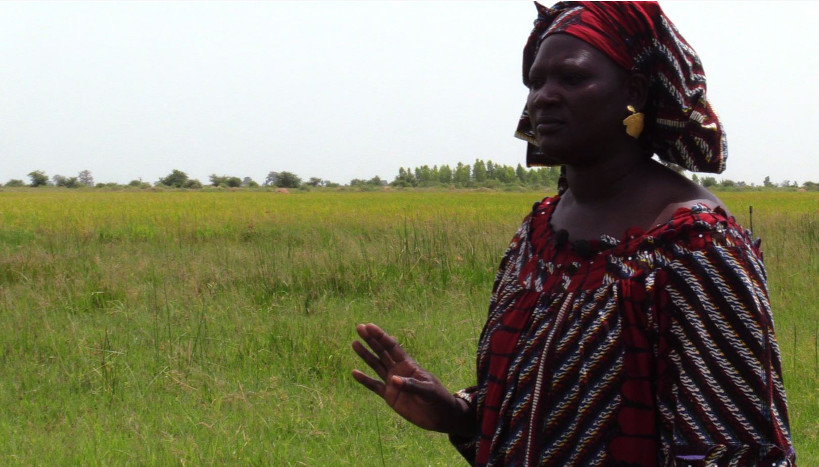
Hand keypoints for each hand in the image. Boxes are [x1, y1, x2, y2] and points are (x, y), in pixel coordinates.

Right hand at [351, 323, 472, 436]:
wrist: (440, 416)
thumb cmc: (438, 399)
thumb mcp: (428, 391)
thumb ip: (412, 385)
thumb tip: (393, 379)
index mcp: (409, 365)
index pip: (393, 347)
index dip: (381, 337)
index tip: (370, 326)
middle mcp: (398, 371)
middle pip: (382, 352)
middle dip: (371, 340)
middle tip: (359, 327)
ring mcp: (393, 383)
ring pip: (376, 365)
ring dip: (366, 355)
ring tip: (354, 343)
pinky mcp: (389, 396)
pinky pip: (374, 386)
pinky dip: (364, 380)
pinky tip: (354, 372)